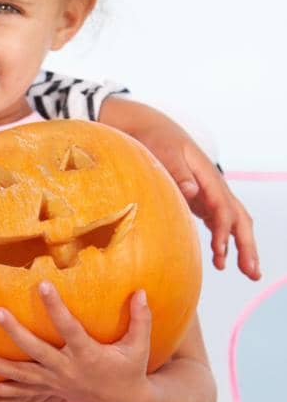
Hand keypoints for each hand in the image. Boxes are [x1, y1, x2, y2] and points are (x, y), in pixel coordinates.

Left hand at [0, 283, 151, 401]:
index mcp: (88, 355)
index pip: (69, 328)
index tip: (43, 285)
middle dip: (15, 333)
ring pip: (19, 375)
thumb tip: (142, 291)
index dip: (56, 308)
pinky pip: (18, 393)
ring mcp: (53, 383)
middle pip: (35, 351)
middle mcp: (66, 369)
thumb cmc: (131, 369)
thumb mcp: (140, 346)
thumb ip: (140, 319)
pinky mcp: (46, 391)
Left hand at [100, 98, 258, 278]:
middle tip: (252, 272)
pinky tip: (221, 260)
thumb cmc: (155, 140)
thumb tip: (192, 191)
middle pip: (238, 217)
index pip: (222, 206)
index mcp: (206, 175)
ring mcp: (208, 194)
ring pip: (233, 222)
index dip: (224, 230)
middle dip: (246, 244)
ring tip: (248, 272)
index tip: (220, 252)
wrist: (149, 129)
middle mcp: (212, 186)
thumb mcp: (163, 151)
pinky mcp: (200, 200)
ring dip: (241, 246)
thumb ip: (177, 171)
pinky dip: (224, 241)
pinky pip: (219, 222)